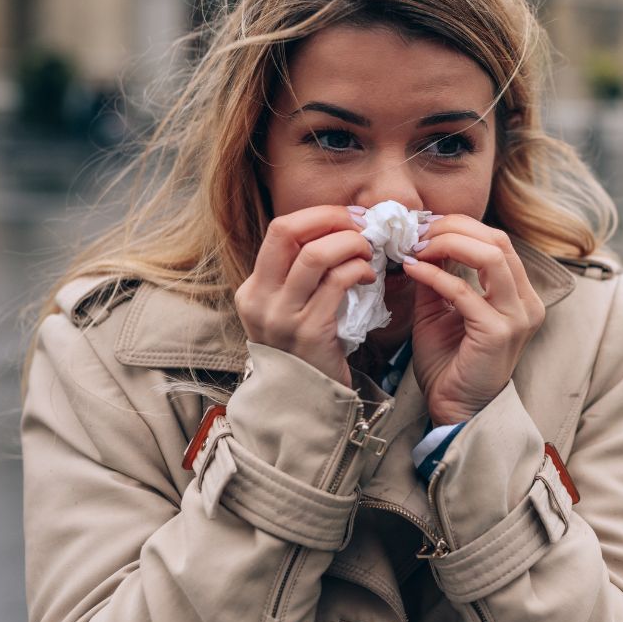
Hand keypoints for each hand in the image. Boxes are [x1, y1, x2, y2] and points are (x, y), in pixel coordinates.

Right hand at [234, 206, 375, 386]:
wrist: (306, 404)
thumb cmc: (309, 352)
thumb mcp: (292, 311)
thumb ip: (305, 276)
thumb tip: (342, 231)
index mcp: (253, 289)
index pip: (280, 230)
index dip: (319, 216)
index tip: (348, 218)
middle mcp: (260, 299)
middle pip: (288, 232)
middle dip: (332, 219)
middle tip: (361, 226)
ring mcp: (281, 316)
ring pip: (315, 255)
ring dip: (350, 244)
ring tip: (368, 252)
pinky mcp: (308, 331)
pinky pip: (336, 283)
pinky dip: (358, 270)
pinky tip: (369, 278)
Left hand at [404, 215, 544, 424]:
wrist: (455, 409)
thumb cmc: (450, 363)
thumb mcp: (441, 309)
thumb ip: (438, 275)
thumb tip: (422, 240)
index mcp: (520, 295)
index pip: (497, 242)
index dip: (460, 227)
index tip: (424, 227)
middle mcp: (527, 302)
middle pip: (497, 241)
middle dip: (454, 228)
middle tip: (418, 231)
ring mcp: (517, 317)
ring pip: (490, 256)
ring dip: (448, 244)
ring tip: (417, 247)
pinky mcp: (497, 332)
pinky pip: (463, 291)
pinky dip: (434, 274)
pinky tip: (412, 269)